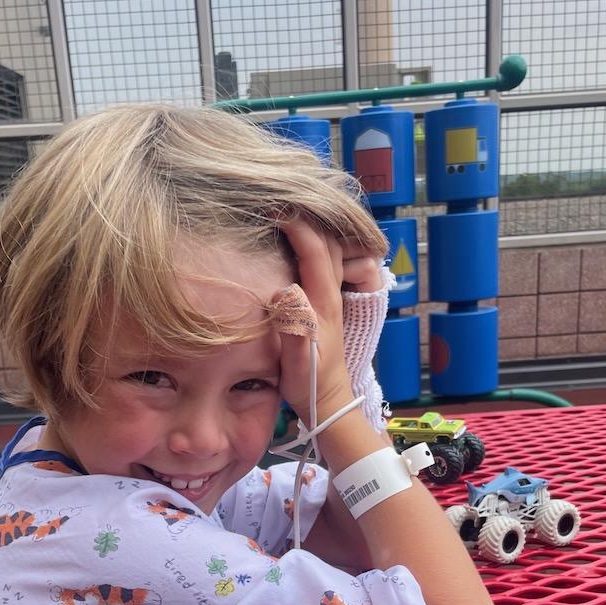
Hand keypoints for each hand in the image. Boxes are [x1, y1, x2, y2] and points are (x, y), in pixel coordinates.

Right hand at [273, 220, 369, 424]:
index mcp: (324, 303)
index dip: (298, 226)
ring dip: (312, 229)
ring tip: (287, 214)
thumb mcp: (298, 363)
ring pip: (329, 251)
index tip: (274, 209)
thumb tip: (287, 290)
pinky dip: (312, 245)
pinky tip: (295, 241)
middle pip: (327, 244)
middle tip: (277, 202)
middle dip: (306, 218)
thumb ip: (295, 328)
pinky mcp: (326, 304)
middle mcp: (331, 295)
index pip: (316, 251)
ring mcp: (331, 298)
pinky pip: (323, 263)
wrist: (328, 402)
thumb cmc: (308, 384)